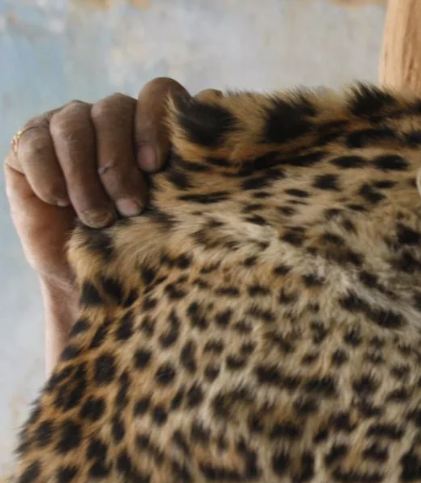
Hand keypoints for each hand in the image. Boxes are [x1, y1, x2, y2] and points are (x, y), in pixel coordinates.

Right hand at [3, 78, 199, 369]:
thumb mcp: (180, 208)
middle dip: (120, 161)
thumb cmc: (149, 243)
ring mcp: (70, 127)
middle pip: (115, 108)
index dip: (155, 122)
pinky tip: (60, 200)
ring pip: (74, 122)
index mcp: (155, 124)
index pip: (158, 92)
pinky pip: (34, 141)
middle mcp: (114, 118)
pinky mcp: (31, 146)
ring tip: (99, 217)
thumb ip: (196, 160)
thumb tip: (215, 101)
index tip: (156, 166)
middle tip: (131, 207)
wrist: (99, 278)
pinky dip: (49, 171)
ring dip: (86, 174)